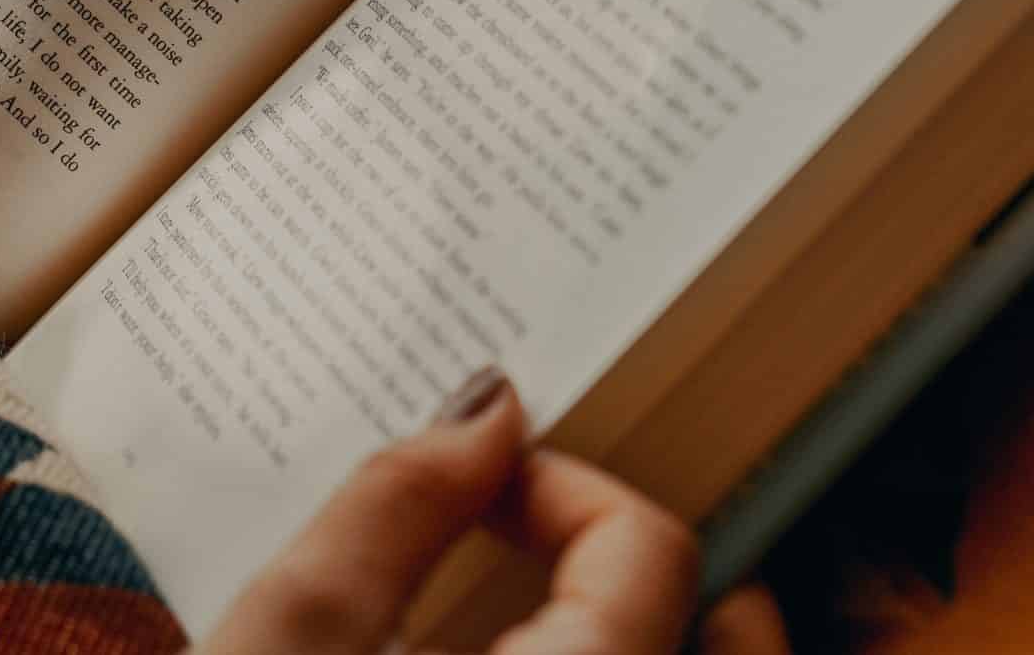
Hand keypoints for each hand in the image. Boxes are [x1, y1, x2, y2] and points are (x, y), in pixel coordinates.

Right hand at [204, 370, 788, 654]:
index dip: (562, 485)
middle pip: (744, 637)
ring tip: (582, 598)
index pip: (651, 547)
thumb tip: (487, 405)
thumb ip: (396, 506)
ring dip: (673, 634)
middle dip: (671, 569)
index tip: (479, 476)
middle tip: (571, 535)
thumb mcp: (289, 631)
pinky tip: (551, 654)